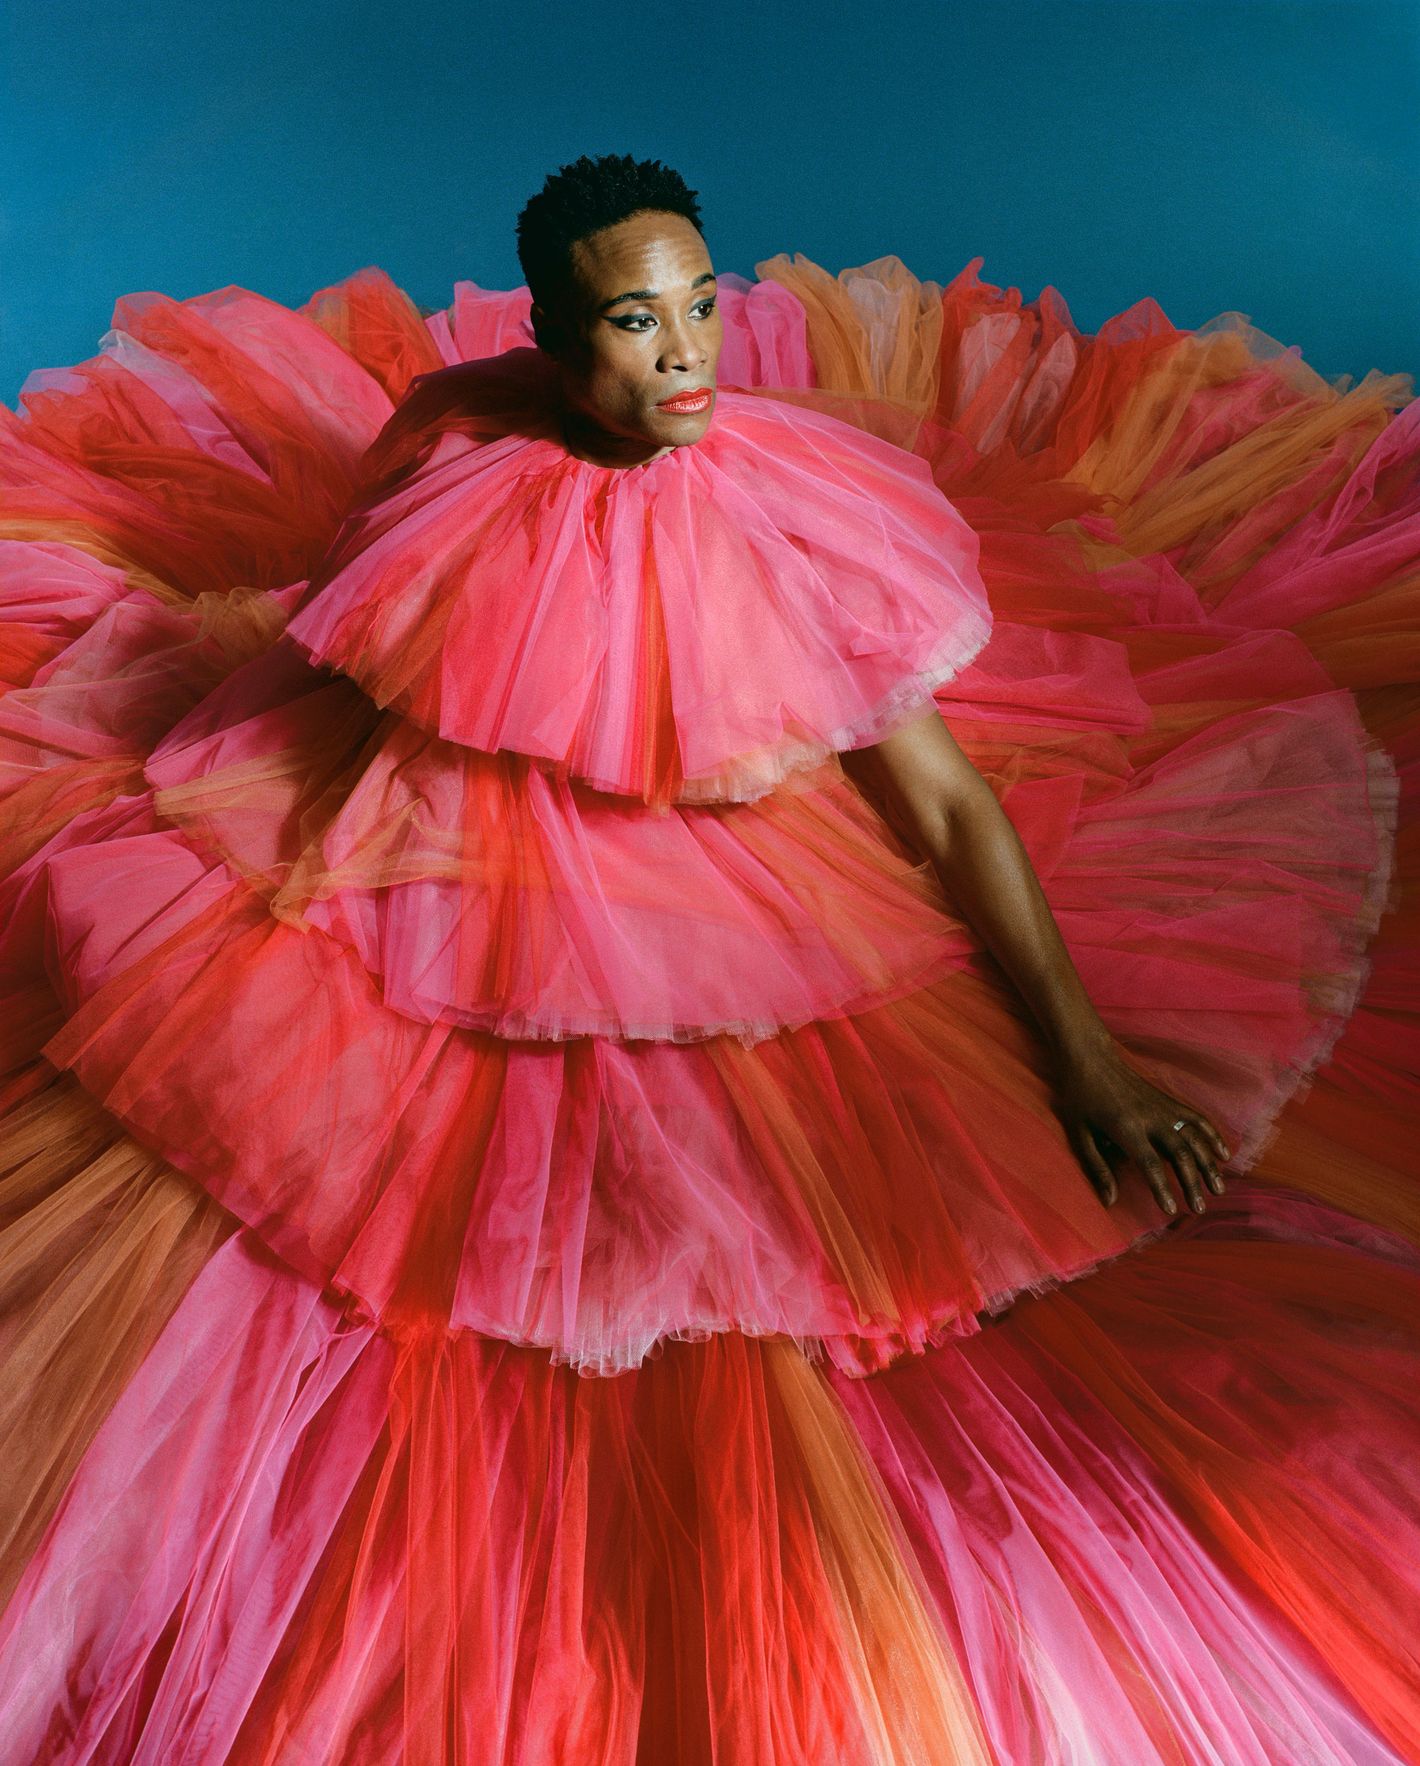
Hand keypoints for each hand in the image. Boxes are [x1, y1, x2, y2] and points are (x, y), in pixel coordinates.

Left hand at [1050, 1036, 1230, 1217]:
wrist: (1091, 1058)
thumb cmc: (1080, 1098)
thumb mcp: (1079, 1134)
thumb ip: (1096, 1167)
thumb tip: (1109, 1201)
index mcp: (1126, 1128)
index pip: (1150, 1164)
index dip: (1162, 1188)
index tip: (1172, 1211)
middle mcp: (1150, 1118)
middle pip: (1180, 1154)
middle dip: (1192, 1183)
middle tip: (1199, 1208)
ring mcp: (1163, 1107)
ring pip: (1194, 1139)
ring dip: (1208, 1165)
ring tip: (1218, 1190)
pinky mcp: (1169, 1100)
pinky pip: (1197, 1118)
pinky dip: (1213, 1136)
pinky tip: (1224, 1154)